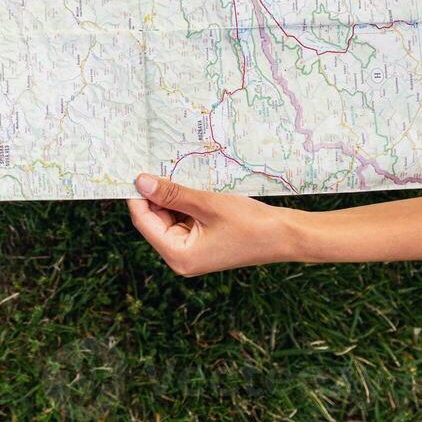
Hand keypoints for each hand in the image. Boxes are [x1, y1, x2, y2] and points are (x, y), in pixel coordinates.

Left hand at [126, 174, 303, 275]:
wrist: (286, 236)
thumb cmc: (250, 223)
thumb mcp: (207, 204)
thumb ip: (172, 193)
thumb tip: (140, 182)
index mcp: (178, 256)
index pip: (143, 221)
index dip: (138, 195)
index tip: (135, 169)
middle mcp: (181, 257)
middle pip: (154, 219)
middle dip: (156, 194)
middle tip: (157, 163)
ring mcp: (192, 251)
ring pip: (169, 216)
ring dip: (172, 196)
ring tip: (179, 171)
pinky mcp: (203, 242)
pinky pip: (184, 218)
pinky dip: (185, 202)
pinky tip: (191, 183)